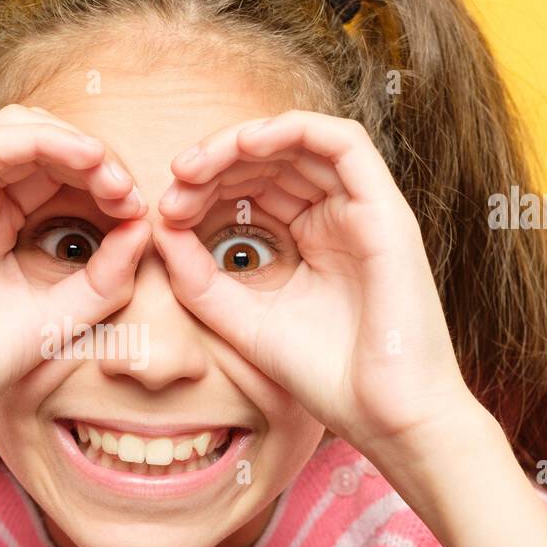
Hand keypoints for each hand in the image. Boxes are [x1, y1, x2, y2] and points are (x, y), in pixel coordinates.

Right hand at [0, 104, 149, 443]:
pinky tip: (88, 162)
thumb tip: (143, 227)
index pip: (53, 170)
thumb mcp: (60, 316)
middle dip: (95, 158)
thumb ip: (105, 277)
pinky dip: (46, 143)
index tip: (137, 211)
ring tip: (113, 178)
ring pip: (18, 129)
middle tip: (130, 193)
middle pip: (41, 141)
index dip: (102, 178)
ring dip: (75, 143)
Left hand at [153, 110, 479, 460]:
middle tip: (174, 183)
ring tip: (195, 166)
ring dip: (241, 143)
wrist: (387, 417)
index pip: (253, 190)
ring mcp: (363, 211)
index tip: (165, 213)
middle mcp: (338, 219)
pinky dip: (292, 130)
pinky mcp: (386, 209)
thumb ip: (199, 279)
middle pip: (271, 162)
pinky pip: (342, 142)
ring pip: (299, 143)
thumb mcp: (242, 322)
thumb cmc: (326, 378)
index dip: (205, 190)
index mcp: (310, 242)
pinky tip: (245, 144)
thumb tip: (159, 228)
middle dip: (215, 164)